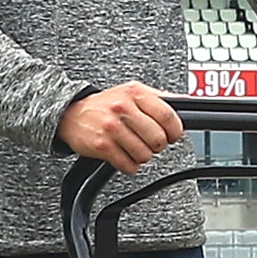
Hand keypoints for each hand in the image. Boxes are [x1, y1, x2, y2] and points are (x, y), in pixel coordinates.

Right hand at [59, 81, 184, 169]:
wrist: (70, 114)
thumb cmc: (105, 104)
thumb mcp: (132, 91)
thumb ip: (158, 97)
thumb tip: (186, 102)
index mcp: (134, 93)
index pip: (167, 115)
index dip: (175, 130)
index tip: (173, 135)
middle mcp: (122, 108)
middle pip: (158, 138)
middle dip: (158, 145)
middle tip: (150, 143)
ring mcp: (111, 127)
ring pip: (145, 154)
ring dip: (143, 156)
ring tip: (134, 148)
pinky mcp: (102, 146)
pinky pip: (128, 165)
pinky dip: (130, 165)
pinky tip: (124, 156)